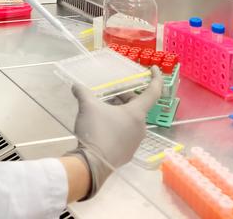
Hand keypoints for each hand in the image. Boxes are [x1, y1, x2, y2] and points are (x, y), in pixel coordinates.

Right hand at [65, 67, 163, 198]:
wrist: (92, 163)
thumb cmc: (96, 130)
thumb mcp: (87, 106)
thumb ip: (83, 92)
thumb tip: (76, 86)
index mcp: (136, 114)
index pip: (153, 93)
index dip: (156, 79)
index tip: (153, 68)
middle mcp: (140, 128)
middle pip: (137, 106)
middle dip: (124, 97)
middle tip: (109, 92)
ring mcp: (135, 142)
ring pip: (130, 120)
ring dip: (119, 111)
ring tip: (102, 108)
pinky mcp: (127, 153)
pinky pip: (125, 133)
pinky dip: (117, 125)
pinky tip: (102, 125)